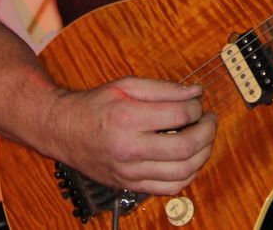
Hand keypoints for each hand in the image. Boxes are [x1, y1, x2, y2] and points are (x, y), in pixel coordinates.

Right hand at [46, 77, 217, 193]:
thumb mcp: (126, 85)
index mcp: (128, 119)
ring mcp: (130, 172)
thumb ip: (163, 88)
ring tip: (204, 139)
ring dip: (203, 155)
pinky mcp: (130, 185)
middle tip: (209, 120)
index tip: (197, 102)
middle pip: (186, 147)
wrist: (63, 131)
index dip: (197, 107)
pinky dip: (188, 175)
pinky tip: (190, 159)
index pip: (180, 116)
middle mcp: (129, 149)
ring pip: (182, 173)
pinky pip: (169, 188)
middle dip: (207, 132)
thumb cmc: (94, 106)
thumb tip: (196, 92)